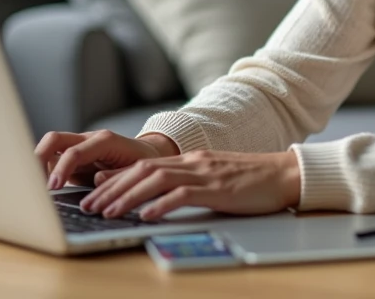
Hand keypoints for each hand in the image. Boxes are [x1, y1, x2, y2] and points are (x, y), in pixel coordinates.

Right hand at [35, 129, 179, 189]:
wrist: (148, 155)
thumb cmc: (144, 162)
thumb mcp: (137, 169)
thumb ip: (118, 174)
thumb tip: (97, 180)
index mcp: (105, 141)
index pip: (75, 151)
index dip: (62, 169)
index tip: (53, 187)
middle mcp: (88, 140)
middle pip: (54, 139)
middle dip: (39, 159)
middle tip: (35, 186)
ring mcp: (78, 147)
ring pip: (49, 148)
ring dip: (37, 166)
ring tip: (35, 190)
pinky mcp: (72, 159)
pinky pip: (52, 161)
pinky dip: (43, 173)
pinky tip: (42, 191)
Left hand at [79, 149, 301, 220]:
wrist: (285, 174)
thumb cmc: (252, 180)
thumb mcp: (213, 177)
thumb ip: (186, 182)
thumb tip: (156, 197)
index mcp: (191, 159)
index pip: (144, 164)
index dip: (116, 177)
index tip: (94, 191)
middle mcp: (193, 162)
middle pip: (143, 170)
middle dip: (112, 188)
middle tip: (89, 205)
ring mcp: (205, 173)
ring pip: (156, 180)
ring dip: (128, 196)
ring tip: (107, 212)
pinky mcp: (218, 188)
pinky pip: (183, 194)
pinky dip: (161, 204)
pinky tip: (146, 215)